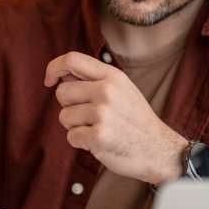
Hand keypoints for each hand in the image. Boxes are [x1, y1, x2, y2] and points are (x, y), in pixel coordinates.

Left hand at [45, 51, 188, 184]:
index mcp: (112, 76)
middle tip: (88, 116)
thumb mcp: (122, 89)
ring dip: (75, 127)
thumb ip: (94, 80)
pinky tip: (99, 142)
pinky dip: (81, 143)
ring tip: (97, 129)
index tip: (50, 81)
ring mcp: (103, 113)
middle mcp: (107, 90)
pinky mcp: (99, 136)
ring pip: (64, 117)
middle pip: (62, 92)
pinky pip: (71, 137)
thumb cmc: (135, 120)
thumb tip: (61, 74)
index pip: (71, 59)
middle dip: (69, 106)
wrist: (158, 149)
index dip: (53, 68)